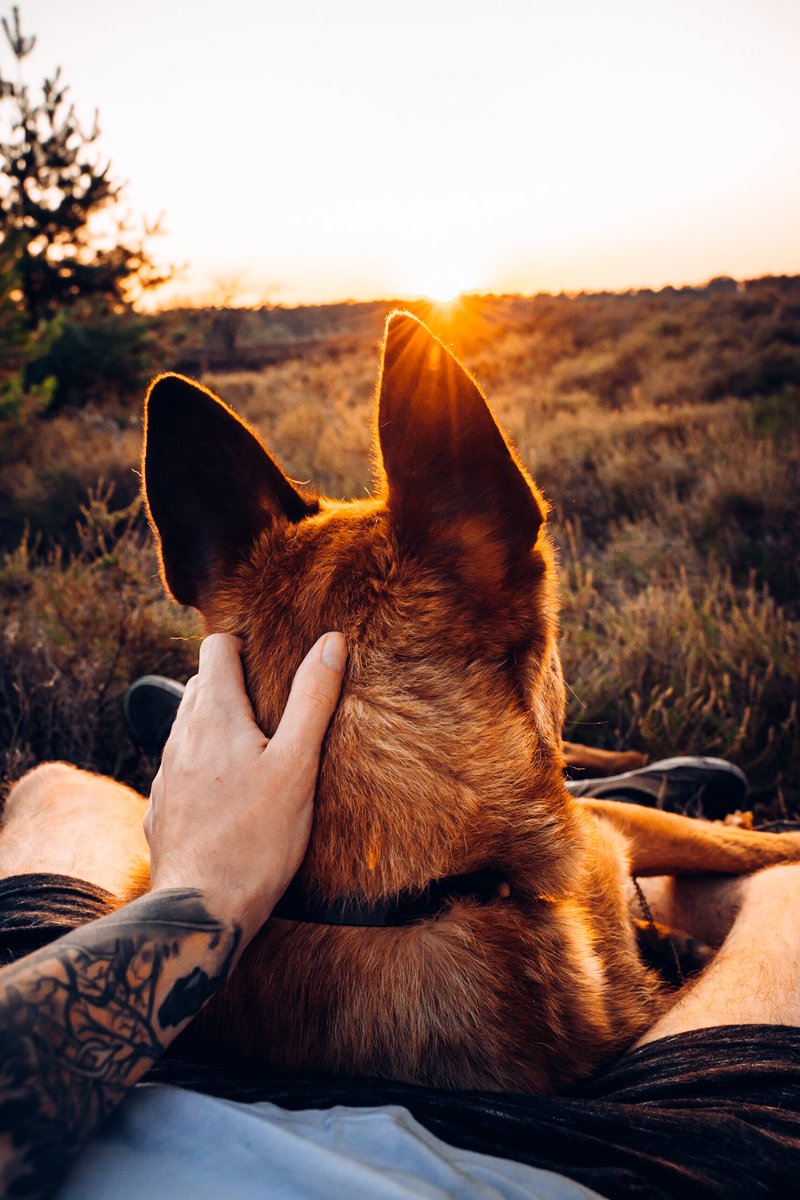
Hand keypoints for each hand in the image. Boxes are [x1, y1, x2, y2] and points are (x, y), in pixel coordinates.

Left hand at [145, 631, 346, 942]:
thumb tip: (331, 642)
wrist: (202, 909)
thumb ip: (313, 700)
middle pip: (201, 684)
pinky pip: (182, 769)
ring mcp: (166, 774)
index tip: (273, 663)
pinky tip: (232, 797)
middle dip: (234, 684)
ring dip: (219, 726)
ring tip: (258, 752)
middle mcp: (180, 736)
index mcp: (213, 714)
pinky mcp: (162, 809)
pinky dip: (205, 766)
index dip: (244, 645)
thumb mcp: (298, 765)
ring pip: (189, 728)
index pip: (215, 647)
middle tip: (275, 707)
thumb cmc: (257, 838)